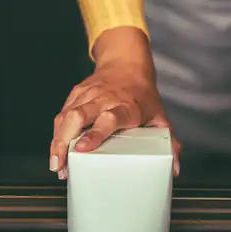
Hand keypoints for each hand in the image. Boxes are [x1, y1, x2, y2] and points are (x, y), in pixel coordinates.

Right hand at [50, 62, 180, 179]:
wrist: (126, 64)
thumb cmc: (142, 94)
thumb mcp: (159, 115)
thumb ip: (168, 141)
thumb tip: (174, 167)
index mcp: (126, 106)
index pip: (108, 119)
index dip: (94, 134)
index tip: (83, 149)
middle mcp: (103, 98)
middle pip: (78, 117)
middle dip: (64, 141)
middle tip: (60, 164)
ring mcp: (87, 95)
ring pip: (66, 116)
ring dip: (57, 140)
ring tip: (56, 163)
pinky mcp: (76, 94)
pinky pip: (62, 114)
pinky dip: (57, 133)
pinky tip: (57, 149)